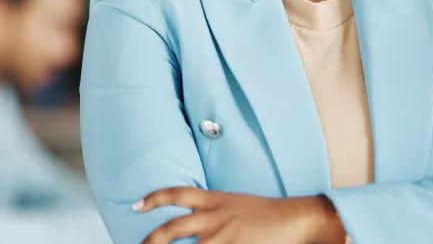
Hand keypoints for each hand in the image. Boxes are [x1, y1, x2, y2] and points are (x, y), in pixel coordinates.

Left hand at [135, 187, 344, 243]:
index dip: (153, 198)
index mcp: (214, 200)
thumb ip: (213, 210)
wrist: (295, 219)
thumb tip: (193, 222)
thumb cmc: (267, 212)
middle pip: (172, 228)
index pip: (177, 194)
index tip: (137, 205)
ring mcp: (221, 237)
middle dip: (152, 240)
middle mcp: (213, 217)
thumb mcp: (235, 202)